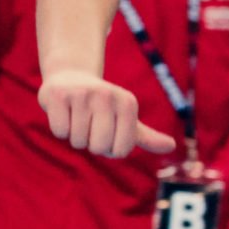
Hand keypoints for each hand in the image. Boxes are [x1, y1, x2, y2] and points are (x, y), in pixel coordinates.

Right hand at [38, 69, 176, 158]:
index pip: (121, 150)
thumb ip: (147, 137)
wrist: (71, 78)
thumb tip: (171, 146)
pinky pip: (60, 132)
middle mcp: (107, 96)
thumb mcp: (126, 119)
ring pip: (77, 141)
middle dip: (92, 144)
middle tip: (90, 125)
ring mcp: (81, 94)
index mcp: (128, 103)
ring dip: (75, 136)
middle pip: (99, 147)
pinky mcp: (57, 95)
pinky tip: (63, 112)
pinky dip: (60, 129)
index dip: (111, 149)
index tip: (108, 132)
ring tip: (77, 116)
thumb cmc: (103, 106)